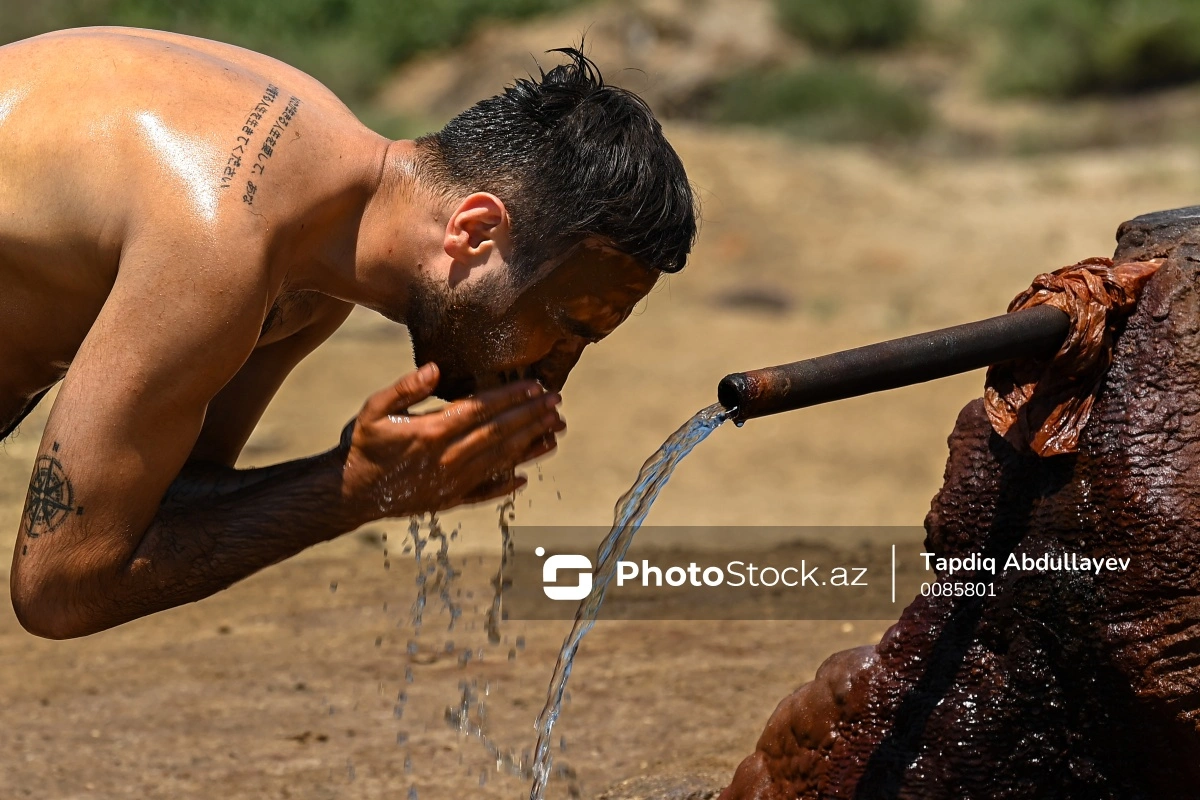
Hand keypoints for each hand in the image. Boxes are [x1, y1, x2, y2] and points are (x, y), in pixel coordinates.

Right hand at [339, 363, 564, 519]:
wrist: (347, 493)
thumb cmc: (362, 445)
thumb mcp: (374, 409)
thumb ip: (406, 388)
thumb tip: (435, 368)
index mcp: (432, 432)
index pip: (482, 410)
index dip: (512, 397)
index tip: (536, 386)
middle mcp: (447, 459)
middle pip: (498, 434)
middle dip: (530, 416)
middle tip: (556, 403)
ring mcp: (451, 482)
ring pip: (499, 461)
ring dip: (529, 446)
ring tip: (554, 432)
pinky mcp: (448, 500)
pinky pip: (483, 492)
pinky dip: (504, 485)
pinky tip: (523, 478)